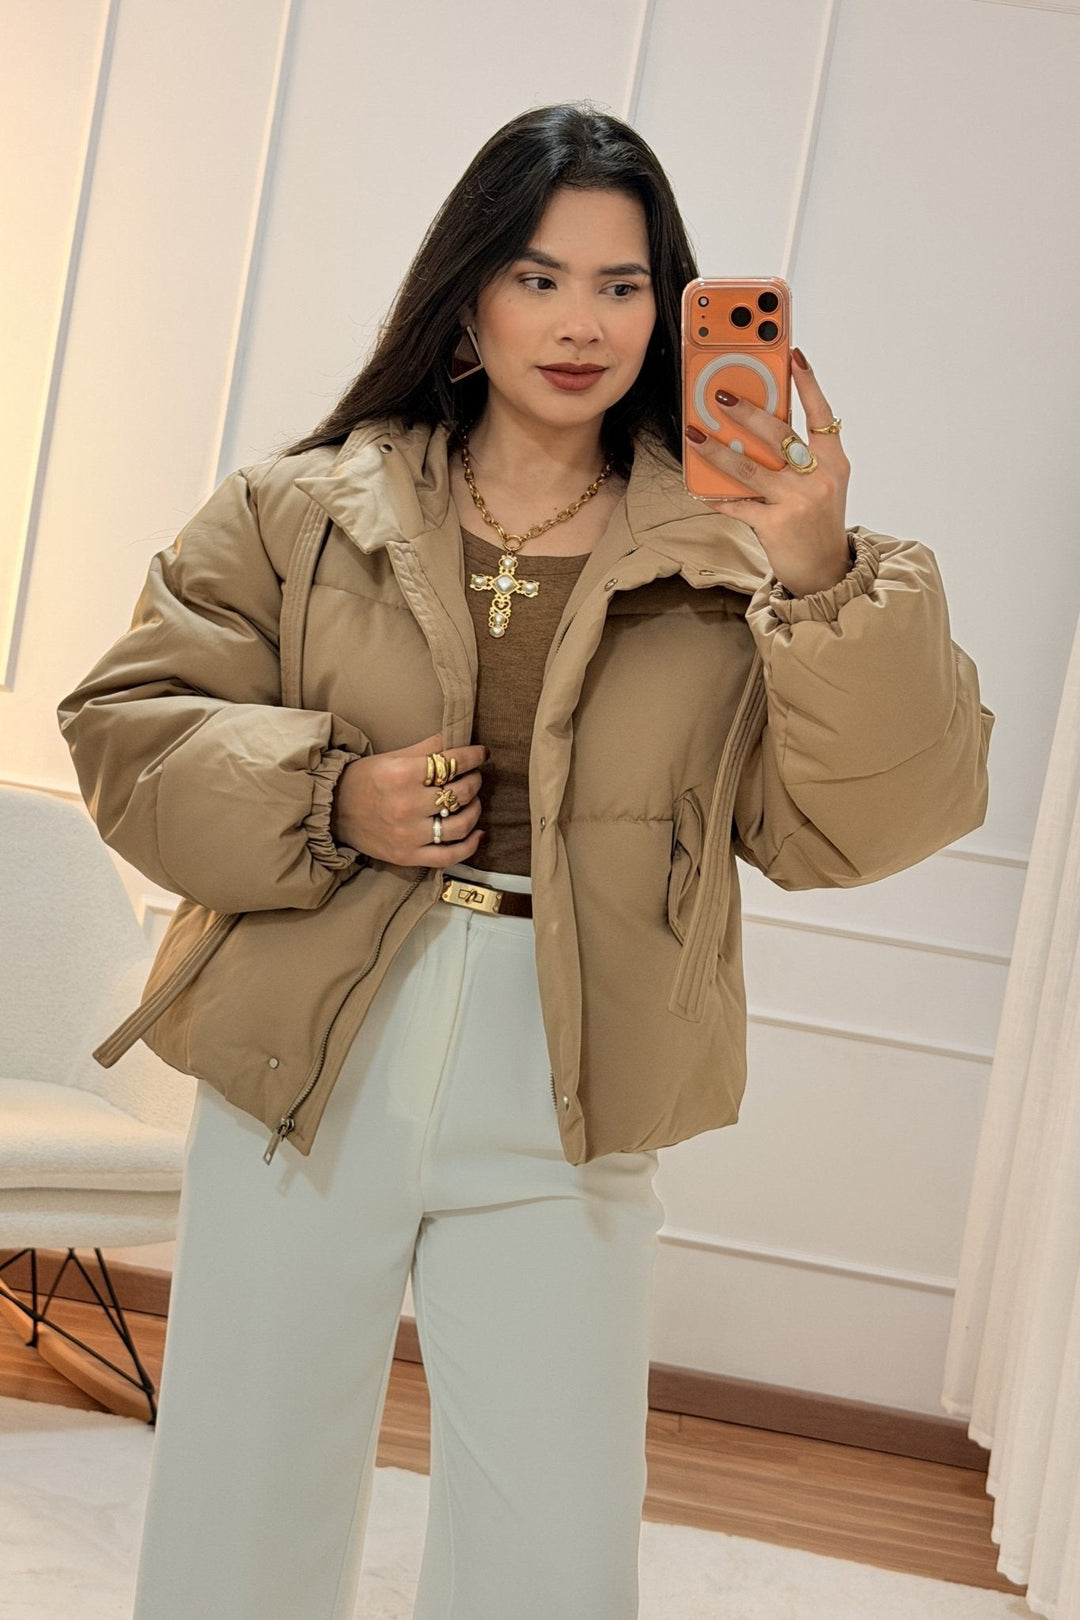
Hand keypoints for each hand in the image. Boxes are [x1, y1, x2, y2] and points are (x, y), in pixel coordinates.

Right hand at [330, 731, 488, 866]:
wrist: (333, 813)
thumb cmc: (364, 781)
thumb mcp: (392, 758)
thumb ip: (426, 748)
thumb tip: (458, 737)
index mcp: (401, 775)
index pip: (451, 763)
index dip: (473, 757)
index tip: (482, 754)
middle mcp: (406, 806)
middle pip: (459, 793)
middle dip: (474, 781)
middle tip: (474, 776)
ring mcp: (408, 834)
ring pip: (461, 824)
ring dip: (475, 809)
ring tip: (473, 801)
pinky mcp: (408, 856)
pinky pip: (450, 855)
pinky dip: (470, 845)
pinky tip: (478, 834)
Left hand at [685, 350, 851, 597]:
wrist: (827, 571)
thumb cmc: (819, 522)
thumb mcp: (824, 484)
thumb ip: (801, 457)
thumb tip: (758, 429)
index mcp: (834, 462)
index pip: (822, 414)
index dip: (808, 383)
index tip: (793, 355)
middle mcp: (819, 478)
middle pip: (778, 434)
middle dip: (746, 411)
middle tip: (720, 395)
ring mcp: (797, 501)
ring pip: (749, 467)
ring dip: (717, 450)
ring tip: (695, 434)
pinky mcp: (776, 525)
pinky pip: (739, 505)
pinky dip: (718, 497)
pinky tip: (699, 488)